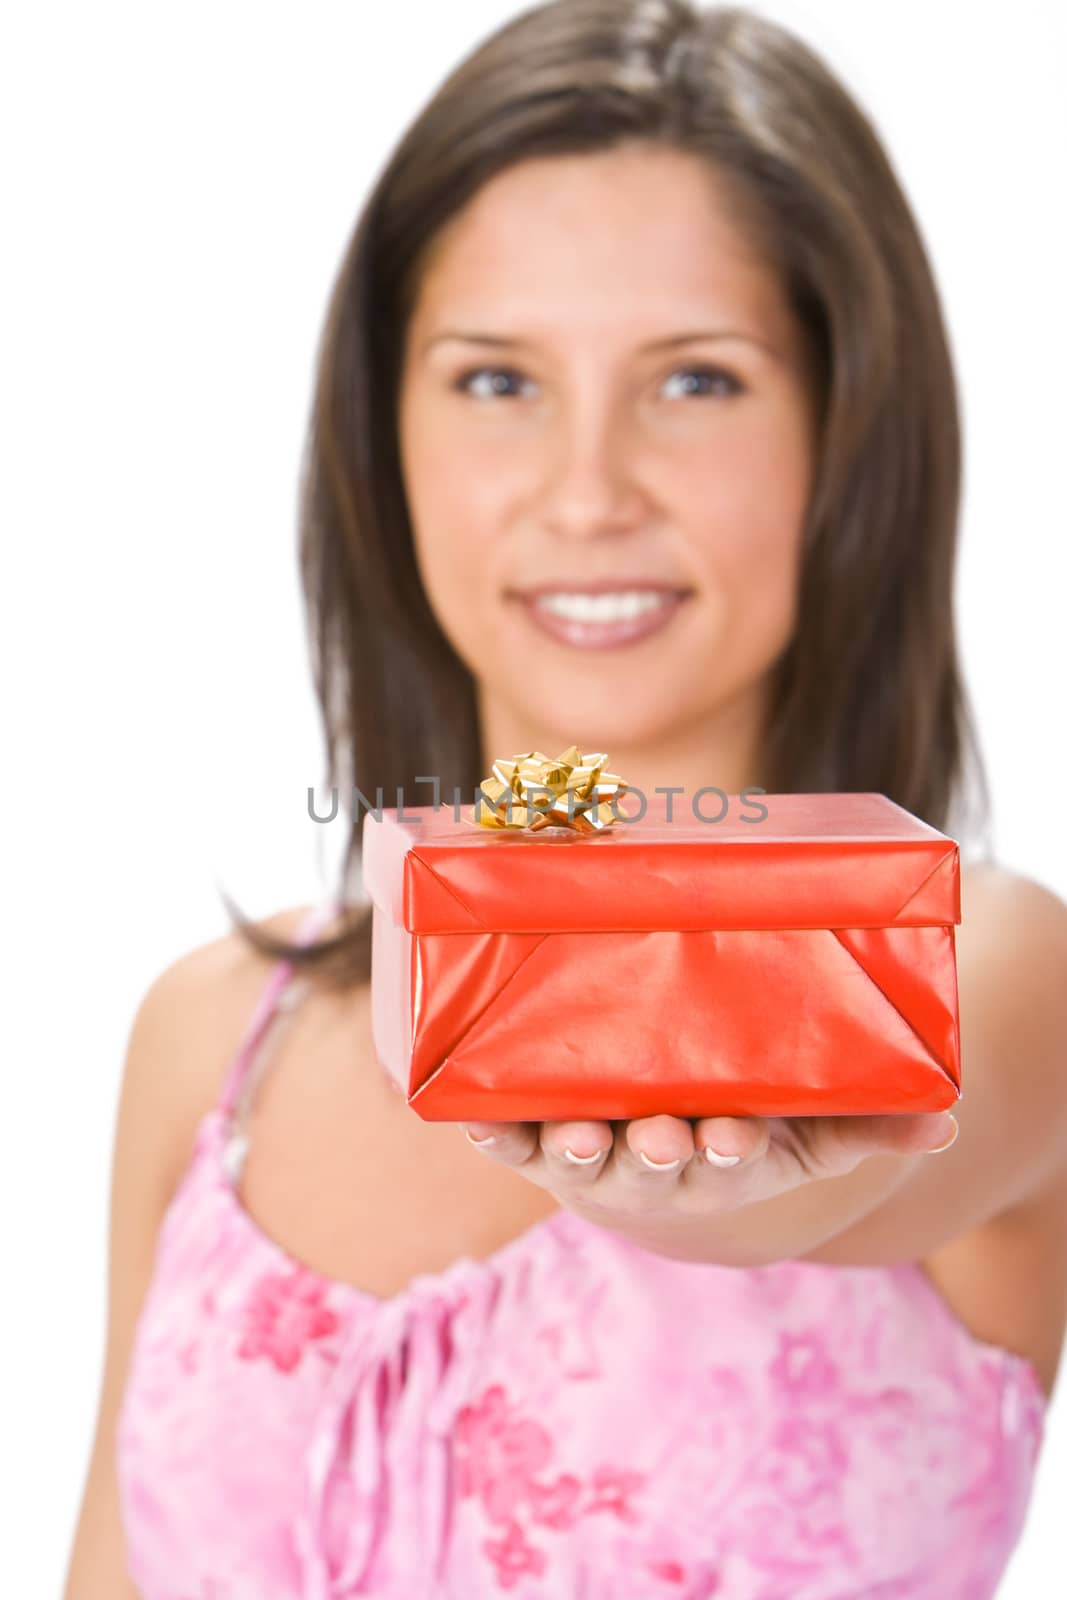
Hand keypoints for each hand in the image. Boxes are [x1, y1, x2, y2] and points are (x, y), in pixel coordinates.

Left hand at [460, 1109, 959, 1226]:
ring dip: (572, 1149)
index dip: (728, 1153)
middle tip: (661, 1136)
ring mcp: (590, 1154)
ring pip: (577, 1158)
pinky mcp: (537, 1138)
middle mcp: (649, 1168)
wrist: (660, 1155)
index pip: (726, 1163)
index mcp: (716, 1163)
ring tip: (572, 1134)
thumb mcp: (809, 1133)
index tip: (732, 1137)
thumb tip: (945, 1120)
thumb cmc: (741, 1128)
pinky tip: (470, 1118)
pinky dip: (491, 1133)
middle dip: (654, 1155)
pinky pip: (508, 1139)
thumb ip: (869, 1122)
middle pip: (649, 1168)